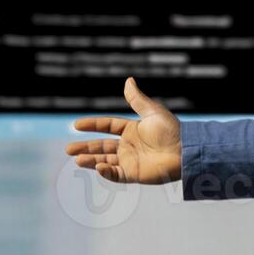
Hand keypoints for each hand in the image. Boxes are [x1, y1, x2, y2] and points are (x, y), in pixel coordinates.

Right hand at [65, 77, 182, 184]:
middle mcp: (129, 145)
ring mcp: (131, 160)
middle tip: (68, 149)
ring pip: (105, 160)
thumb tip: (128, 80)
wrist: (185, 150)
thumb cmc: (171, 130)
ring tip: (77, 158)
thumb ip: (137, 99)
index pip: (108, 126)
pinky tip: (97, 166)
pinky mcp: (134, 174)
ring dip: (91, 159)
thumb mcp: (152, 112)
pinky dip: (106, 171)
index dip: (93, 125)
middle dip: (85, 147)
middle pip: (102, 146)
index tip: (76, 125)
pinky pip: (116, 174)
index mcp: (132, 130)